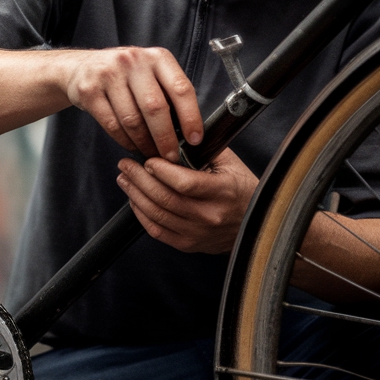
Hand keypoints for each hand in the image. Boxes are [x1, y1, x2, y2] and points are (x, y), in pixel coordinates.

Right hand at [65, 46, 202, 161]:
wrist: (80, 68)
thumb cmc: (125, 76)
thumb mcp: (150, 73)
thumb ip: (169, 93)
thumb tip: (189, 131)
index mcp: (157, 57)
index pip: (181, 88)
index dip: (191, 117)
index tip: (195, 139)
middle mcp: (134, 61)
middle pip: (156, 107)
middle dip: (166, 138)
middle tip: (171, 156)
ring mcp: (109, 74)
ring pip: (133, 120)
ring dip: (145, 143)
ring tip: (151, 154)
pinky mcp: (89, 90)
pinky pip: (112, 125)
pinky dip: (125, 141)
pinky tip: (132, 146)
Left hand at [116, 147, 257, 253]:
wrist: (255, 226)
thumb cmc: (241, 189)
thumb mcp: (231, 164)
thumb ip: (204, 149)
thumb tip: (174, 135)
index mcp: (222, 192)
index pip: (186, 183)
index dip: (162, 171)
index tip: (148, 159)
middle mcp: (209, 216)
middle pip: (165, 198)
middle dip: (139, 179)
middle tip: (126, 164)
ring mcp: (197, 233)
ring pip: (157, 214)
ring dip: (135, 194)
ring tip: (125, 179)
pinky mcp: (188, 245)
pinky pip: (156, 231)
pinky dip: (141, 213)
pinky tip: (134, 199)